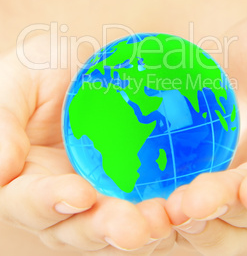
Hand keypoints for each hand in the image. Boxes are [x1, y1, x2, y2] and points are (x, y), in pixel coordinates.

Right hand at [0, 34, 172, 254]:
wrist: (77, 66)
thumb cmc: (39, 72)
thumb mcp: (16, 85)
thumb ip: (4, 124)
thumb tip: (3, 172)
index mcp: (23, 177)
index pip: (28, 201)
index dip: (50, 202)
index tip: (79, 194)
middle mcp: (57, 196)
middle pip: (74, 226)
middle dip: (103, 228)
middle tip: (134, 226)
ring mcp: (94, 192)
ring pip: (111, 225)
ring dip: (138, 228)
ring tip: (163, 220)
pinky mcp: (125, 184)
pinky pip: (141, 204)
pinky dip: (160, 210)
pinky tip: (180, 207)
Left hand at [166, 9, 246, 255]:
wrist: (235, 49)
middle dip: (222, 207)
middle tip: (191, 205)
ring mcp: (230, 173)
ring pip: (215, 209)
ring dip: (190, 215)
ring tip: (165, 208)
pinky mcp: (197, 168)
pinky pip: (180, 189)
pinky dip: (163, 200)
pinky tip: (141, 198)